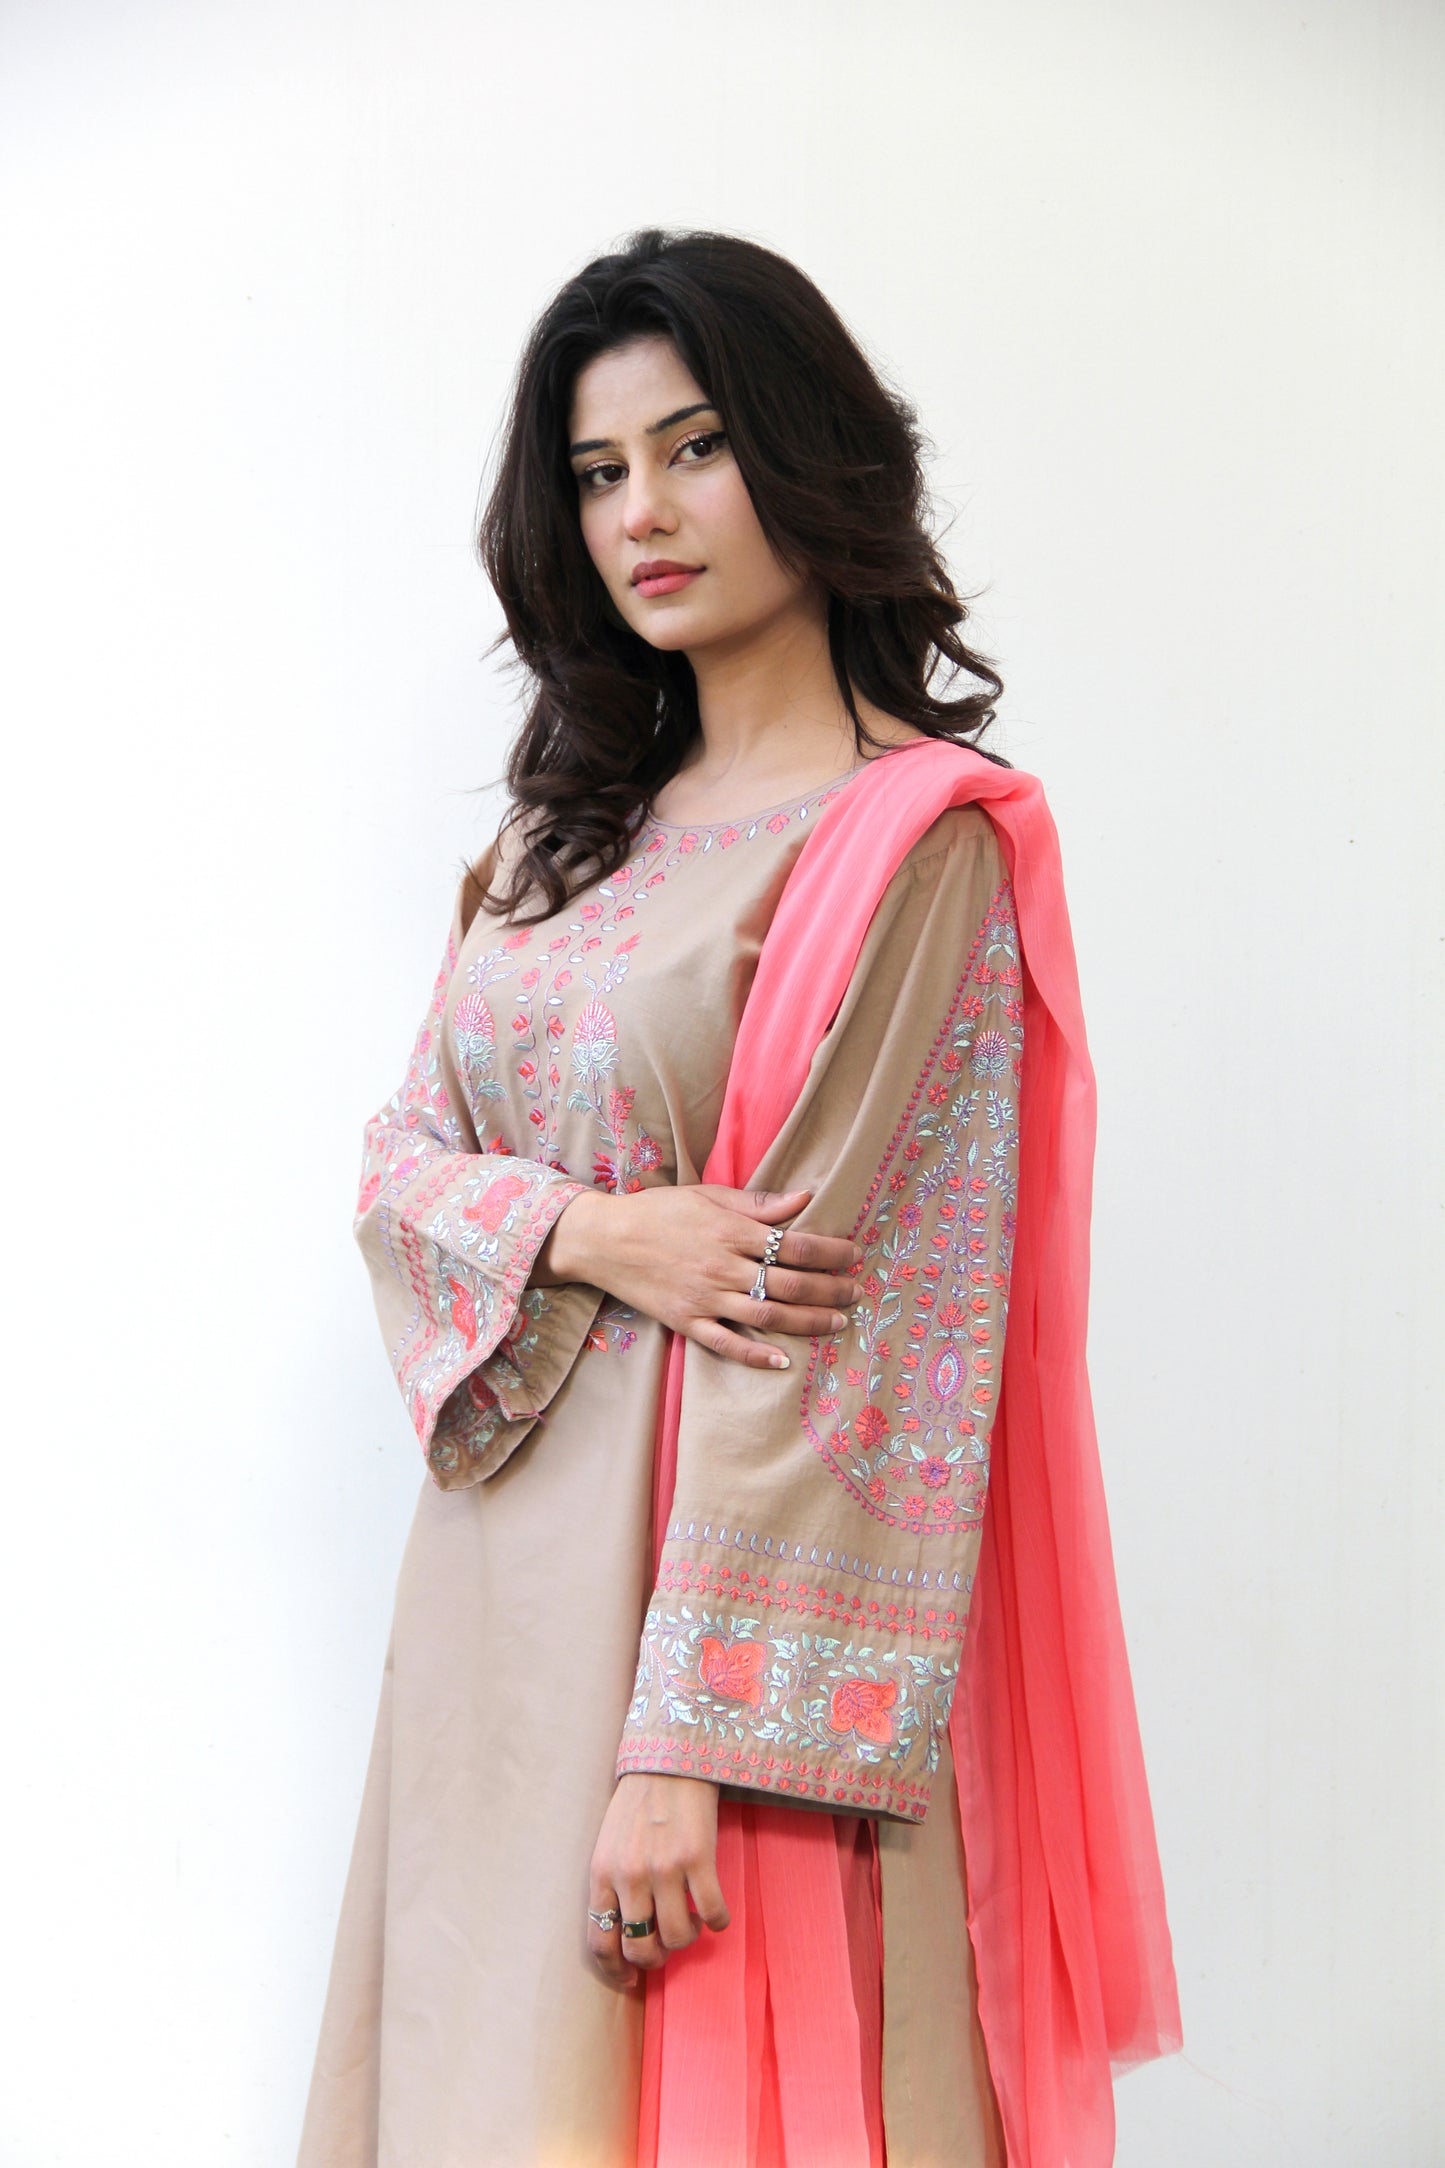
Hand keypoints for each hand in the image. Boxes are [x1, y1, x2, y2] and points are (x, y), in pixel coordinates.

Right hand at [533, 1184, 863, 1370]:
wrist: (605, 1239)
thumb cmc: (659, 1211)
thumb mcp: (708, 1196)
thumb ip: (758, 1203)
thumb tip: (805, 1198)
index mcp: (731, 1230)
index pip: (795, 1244)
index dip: (831, 1252)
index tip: (854, 1256)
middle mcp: (723, 1266)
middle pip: (790, 1284)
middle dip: (830, 1289)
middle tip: (855, 1293)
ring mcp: (704, 1298)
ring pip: (767, 1316)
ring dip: (808, 1322)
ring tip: (837, 1323)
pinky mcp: (686, 1322)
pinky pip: (726, 1344)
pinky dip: (756, 1356)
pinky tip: (783, 1361)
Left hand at [587, 1772, 729, 1988]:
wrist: (669, 1758)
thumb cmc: (637, 1804)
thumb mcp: (608, 1844)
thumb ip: (612, 1885)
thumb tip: (626, 1933)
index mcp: (602, 1873)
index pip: (599, 1942)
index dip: (615, 1971)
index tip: (629, 1981)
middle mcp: (630, 1876)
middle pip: (640, 1948)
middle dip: (655, 1958)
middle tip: (666, 1945)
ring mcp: (664, 1869)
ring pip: (676, 1937)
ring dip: (687, 1938)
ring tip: (690, 1920)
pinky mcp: (698, 1860)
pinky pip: (711, 1914)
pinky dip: (718, 1921)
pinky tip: (717, 1913)